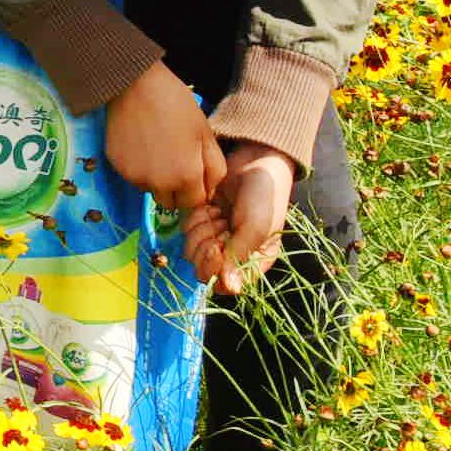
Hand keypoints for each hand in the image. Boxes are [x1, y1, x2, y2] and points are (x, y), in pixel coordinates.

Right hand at [104, 62, 223, 212]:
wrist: (136, 87)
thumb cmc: (177, 106)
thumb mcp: (206, 135)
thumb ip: (215, 169)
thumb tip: (209, 191)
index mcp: (186, 177)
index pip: (195, 204)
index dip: (198, 190)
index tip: (195, 173)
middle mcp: (159, 185)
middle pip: (171, 203)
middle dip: (177, 191)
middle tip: (177, 163)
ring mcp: (135, 178)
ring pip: (151, 190)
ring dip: (157, 180)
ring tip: (158, 151)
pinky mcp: (117, 168)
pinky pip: (134, 178)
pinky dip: (139, 169)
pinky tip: (141, 146)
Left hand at [183, 142, 297, 296]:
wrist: (254, 162)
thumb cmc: (263, 196)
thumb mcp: (256, 226)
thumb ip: (240, 256)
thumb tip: (230, 289)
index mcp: (254, 262)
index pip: (225, 286)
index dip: (214, 270)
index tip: (217, 248)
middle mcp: (234, 256)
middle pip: (202, 270)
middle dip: (207, 246)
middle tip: (221, 224)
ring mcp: (216, 240)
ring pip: (192, 252)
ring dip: (202, 231)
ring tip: (218, 214)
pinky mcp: (203, 223)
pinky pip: (187, 231)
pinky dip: (196, 218)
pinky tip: (210, 206)